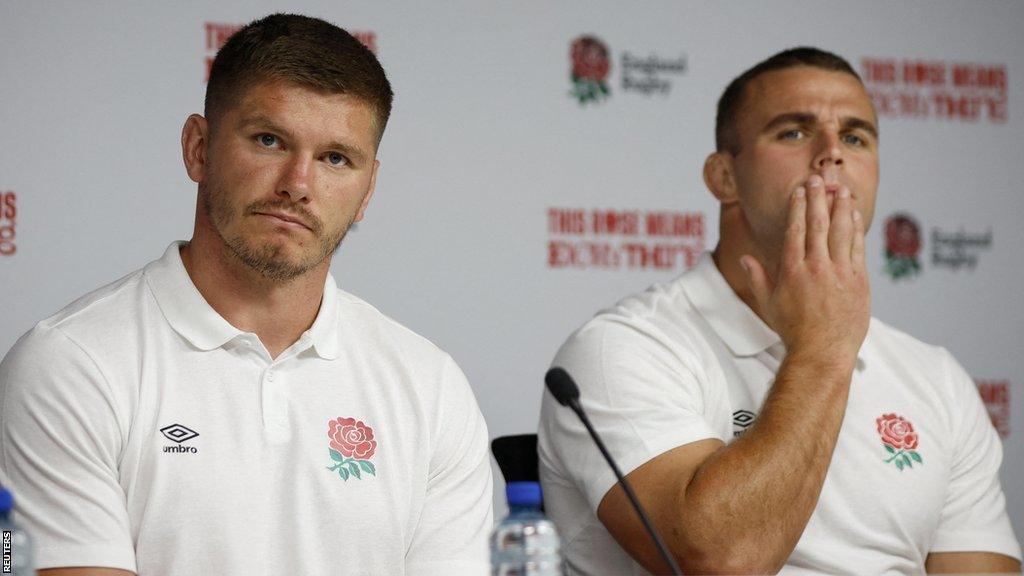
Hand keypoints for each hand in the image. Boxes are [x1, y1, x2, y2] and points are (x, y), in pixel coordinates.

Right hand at [740, 175, 869, 362]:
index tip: (800, 191)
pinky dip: (856, 228)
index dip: (798, 207)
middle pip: (818, 224)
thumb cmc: (793, 331)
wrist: (822, 353)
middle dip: (818, 198)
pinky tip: (854, 215)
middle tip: (819, 179)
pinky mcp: (858, 281)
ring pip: (841, 231)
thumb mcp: (769, 304)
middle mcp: (816, 268)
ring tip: (841, 189)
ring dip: (841, 207)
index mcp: (792, 271)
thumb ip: (758, 278)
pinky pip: (858, 248)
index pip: (795, 230)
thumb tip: (745, 258)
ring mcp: (840, 273)